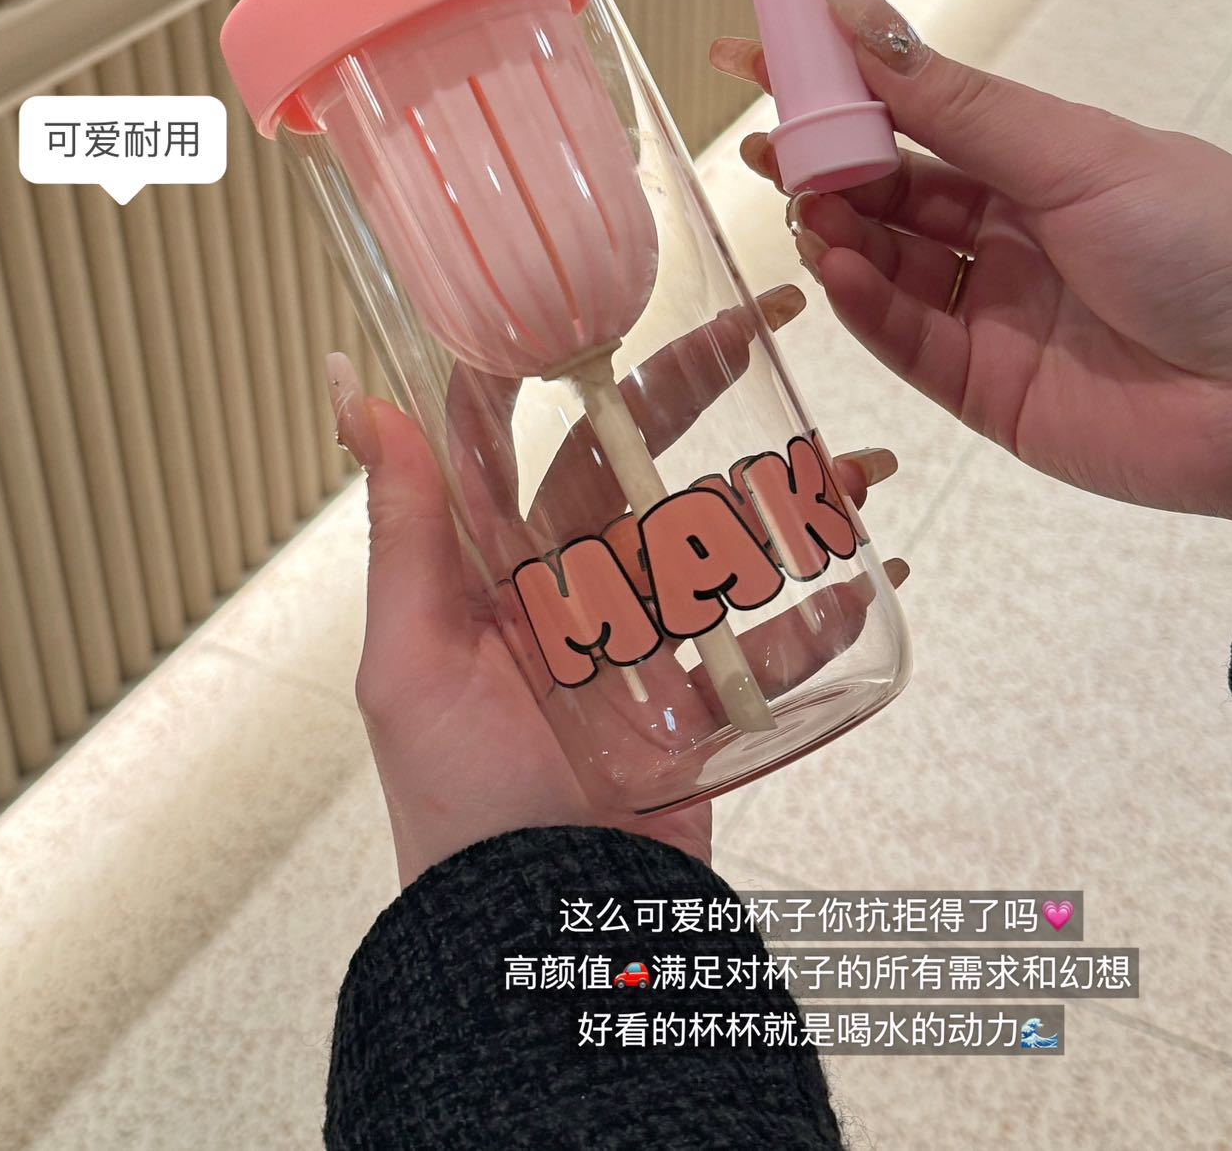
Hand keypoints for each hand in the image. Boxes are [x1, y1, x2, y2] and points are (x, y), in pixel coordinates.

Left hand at [327, 297, 907, 887]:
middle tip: (759, 331)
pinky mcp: (697, 708)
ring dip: (786, 501)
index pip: (518, 433)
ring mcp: (637, 646)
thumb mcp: (410, 660)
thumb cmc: (456, 805)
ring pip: (717, 542)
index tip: (595, 290)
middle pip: (634, 462)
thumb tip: (355, 388)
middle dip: (695, 391)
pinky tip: (876, 578)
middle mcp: (564, 590)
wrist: (534, 941)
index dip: (550, 358)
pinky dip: (822, 616)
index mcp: (492, 568)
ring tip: (856, 471)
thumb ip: (404, 525)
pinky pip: (767, 650)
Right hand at [712, 0, 1231, 518]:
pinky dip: (862, 305)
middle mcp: (1008, 236)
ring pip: (884, 268)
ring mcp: (994, 315)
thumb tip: (853, 9)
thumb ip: (950, 100)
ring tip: (809, 209)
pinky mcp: (989, 392)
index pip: (911, 116)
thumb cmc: (1213, 245)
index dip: (835, 87)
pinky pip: (905, 342)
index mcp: (1036, 164)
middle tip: (768, 146)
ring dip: (837, 235)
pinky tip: (838, 270)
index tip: (759, 54)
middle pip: (887, 195)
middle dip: (823, 168)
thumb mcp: (1072, 152)